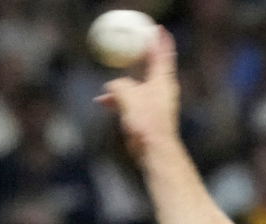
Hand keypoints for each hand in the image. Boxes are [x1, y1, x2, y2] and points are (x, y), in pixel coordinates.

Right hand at [95, 27, 180, 161]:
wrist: (154, 152)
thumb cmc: (147, 123)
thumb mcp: (128, 96)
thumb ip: (118, 86)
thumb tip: (110, 87)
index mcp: (162, 81)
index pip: (162, 54)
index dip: (159, 40)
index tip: (158, 29)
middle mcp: (161, 90)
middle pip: (151, 67)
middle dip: (141, 56)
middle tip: (135, 45)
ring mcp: (154, 103)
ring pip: (137, 85)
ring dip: (122, 83)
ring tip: (108, 85)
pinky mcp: (146, 116)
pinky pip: (130, 101)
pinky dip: (118, 99)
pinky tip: (102, 101)